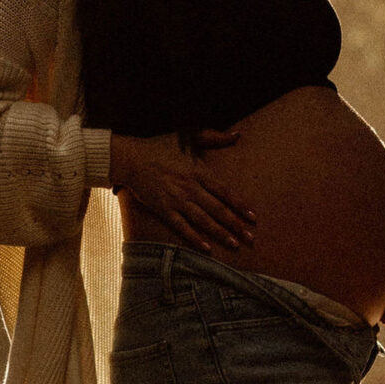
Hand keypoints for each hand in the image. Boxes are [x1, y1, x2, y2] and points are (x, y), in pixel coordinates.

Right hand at [109, 129, 254, 254]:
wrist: (131, 159)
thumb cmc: (160, 146)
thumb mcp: (187, 135)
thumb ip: (213, 136)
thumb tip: (237, 134)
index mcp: (198, 171)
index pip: (224, 191)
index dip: (239, 204)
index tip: (253, 217)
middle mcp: (190, 188)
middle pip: (217, 209)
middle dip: (236, 225)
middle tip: (251, 238)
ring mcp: (176, 200)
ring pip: (203, 220)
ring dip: (220, 234)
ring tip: (235, 244)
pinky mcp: (163, 210)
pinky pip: (182, 227)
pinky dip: (194, 239)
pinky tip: (207, 249)